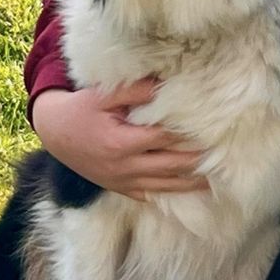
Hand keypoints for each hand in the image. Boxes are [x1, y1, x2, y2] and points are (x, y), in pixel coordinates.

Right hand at [32, 79, 207, 199]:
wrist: (55, 134)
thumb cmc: (81, 109)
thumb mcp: (102, 95)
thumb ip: (134, 90)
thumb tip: (164, 83)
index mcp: (122, 142)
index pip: (165, 138)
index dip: (188, 135)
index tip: (212, 131)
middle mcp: (124, 166)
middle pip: (170, 166)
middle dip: (197, 162)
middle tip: (223, 158)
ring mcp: (122, 181)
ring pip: (163, 186)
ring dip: (189, 184)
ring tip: (214, 182)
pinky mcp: (119, 188)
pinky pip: (148, 195)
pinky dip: (169, 194)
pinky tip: (186, 193)